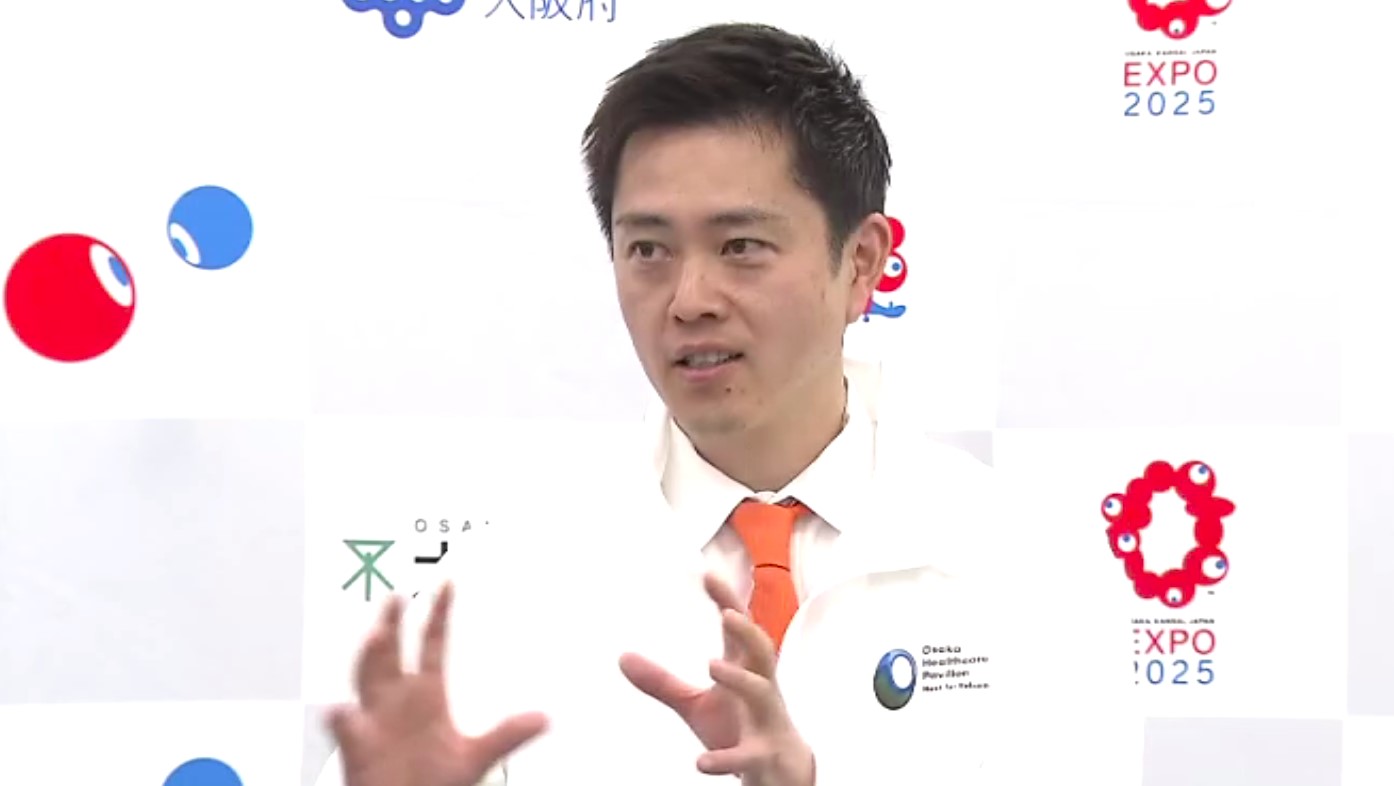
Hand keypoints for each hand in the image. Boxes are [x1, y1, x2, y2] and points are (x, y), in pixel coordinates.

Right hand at [327, 582, 549, 785]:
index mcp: (427, 695)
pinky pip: (347, 725)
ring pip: (367, 677)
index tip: (447, 584)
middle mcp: (398, 700)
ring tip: (376, 635)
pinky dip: (344, 716)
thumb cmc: (434, 782)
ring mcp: (375, 718)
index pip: (432, 645)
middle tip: (398, 597)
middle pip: (393, 651)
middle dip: (394, 624)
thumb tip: (545, 719)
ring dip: (370, 657)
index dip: (439, 615)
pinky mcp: (357, 743)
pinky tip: (344, 708)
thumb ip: (506, 736)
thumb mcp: (476, 758)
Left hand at [619, 573, 815, 785]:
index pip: (739, 631)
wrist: (781, 772)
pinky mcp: (764, 756)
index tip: (709, 575)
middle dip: (748, 631)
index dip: (727, 601)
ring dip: (741, 679)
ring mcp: (766, 721)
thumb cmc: (742, 727)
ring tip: (712, 665)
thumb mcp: (696, 704)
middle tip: (727, 614)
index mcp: (745, 671)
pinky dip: (726, 758)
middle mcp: (761, 689)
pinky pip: (749, 755)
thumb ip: (662, 682)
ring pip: (762, 693)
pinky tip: (701, 761)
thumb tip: (623, 657)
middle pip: (762, 652)